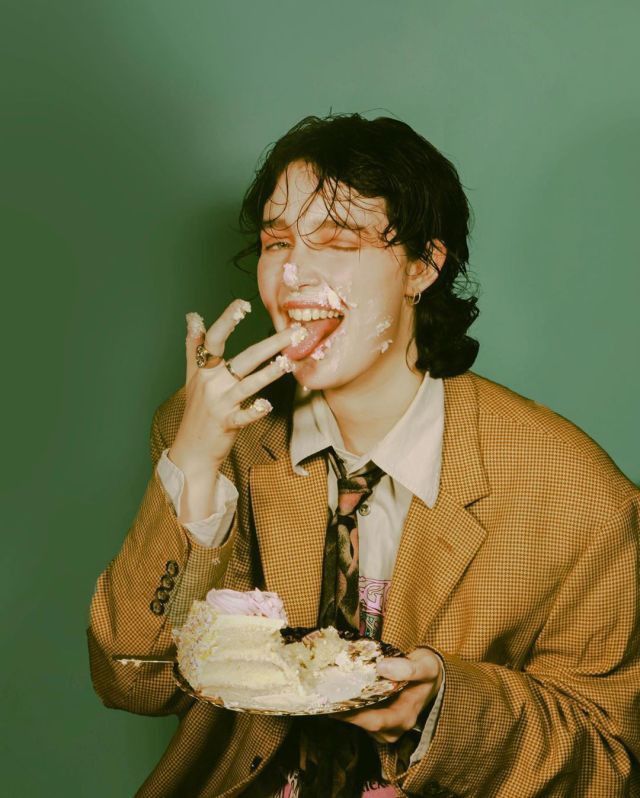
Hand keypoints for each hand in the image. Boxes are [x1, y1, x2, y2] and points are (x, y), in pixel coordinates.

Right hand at [169, 300, 296, 477]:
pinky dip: (255, 411)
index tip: (243, 304)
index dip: (227, 321)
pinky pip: (243, 416)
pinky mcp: (227, 424)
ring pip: (248, 384)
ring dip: (269, 373)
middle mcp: (211, 383)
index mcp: (204, 369)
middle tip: (296, 332)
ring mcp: (219, 404)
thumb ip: (194, 346)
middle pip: (245, 358)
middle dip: (272, 344)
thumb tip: (193, 316)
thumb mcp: (192, 376)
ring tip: (288, 363)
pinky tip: (267, 405)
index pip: (214, 339)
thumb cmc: (197, 409)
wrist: (191, 449)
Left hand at [331, 647, 442, 743]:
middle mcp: (394, 727)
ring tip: (326, 694)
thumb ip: (409, 668)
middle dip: (342, 713)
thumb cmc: (429, 670)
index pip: (375, 722)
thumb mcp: (426, 665)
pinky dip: (349, 708)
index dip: (353, 716)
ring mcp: (386, 726)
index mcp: (405, 716)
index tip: (334, 705)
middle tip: (322, 697)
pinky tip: (338, 694)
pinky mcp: (380, 719)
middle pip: (363, 724)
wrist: (432, 677)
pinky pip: (362, 717)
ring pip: (360, 722)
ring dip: (344, 711)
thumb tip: (382, 667)